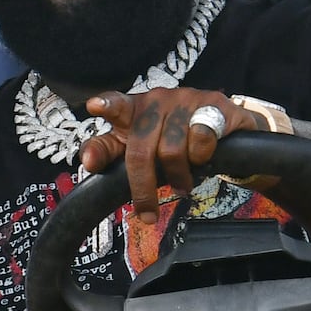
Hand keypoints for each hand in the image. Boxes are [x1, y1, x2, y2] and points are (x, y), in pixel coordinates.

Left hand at [75, 89, 284, 225]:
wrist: (223, 129)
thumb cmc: (171, 138)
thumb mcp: (137, 146)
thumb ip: (109, 151)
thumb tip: (87, 162)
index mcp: (135, 109)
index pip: (118, 105)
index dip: (107, 105)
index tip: (95, 106)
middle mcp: (158, 99)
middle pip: (141, 149)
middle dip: (143, 187)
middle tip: (148, 212)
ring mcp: (187, 98)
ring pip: (172, 151)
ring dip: (178, 176)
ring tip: (183, 180)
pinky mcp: (215, 104)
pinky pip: (201, 140)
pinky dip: (202, 158)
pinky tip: (204, 158)